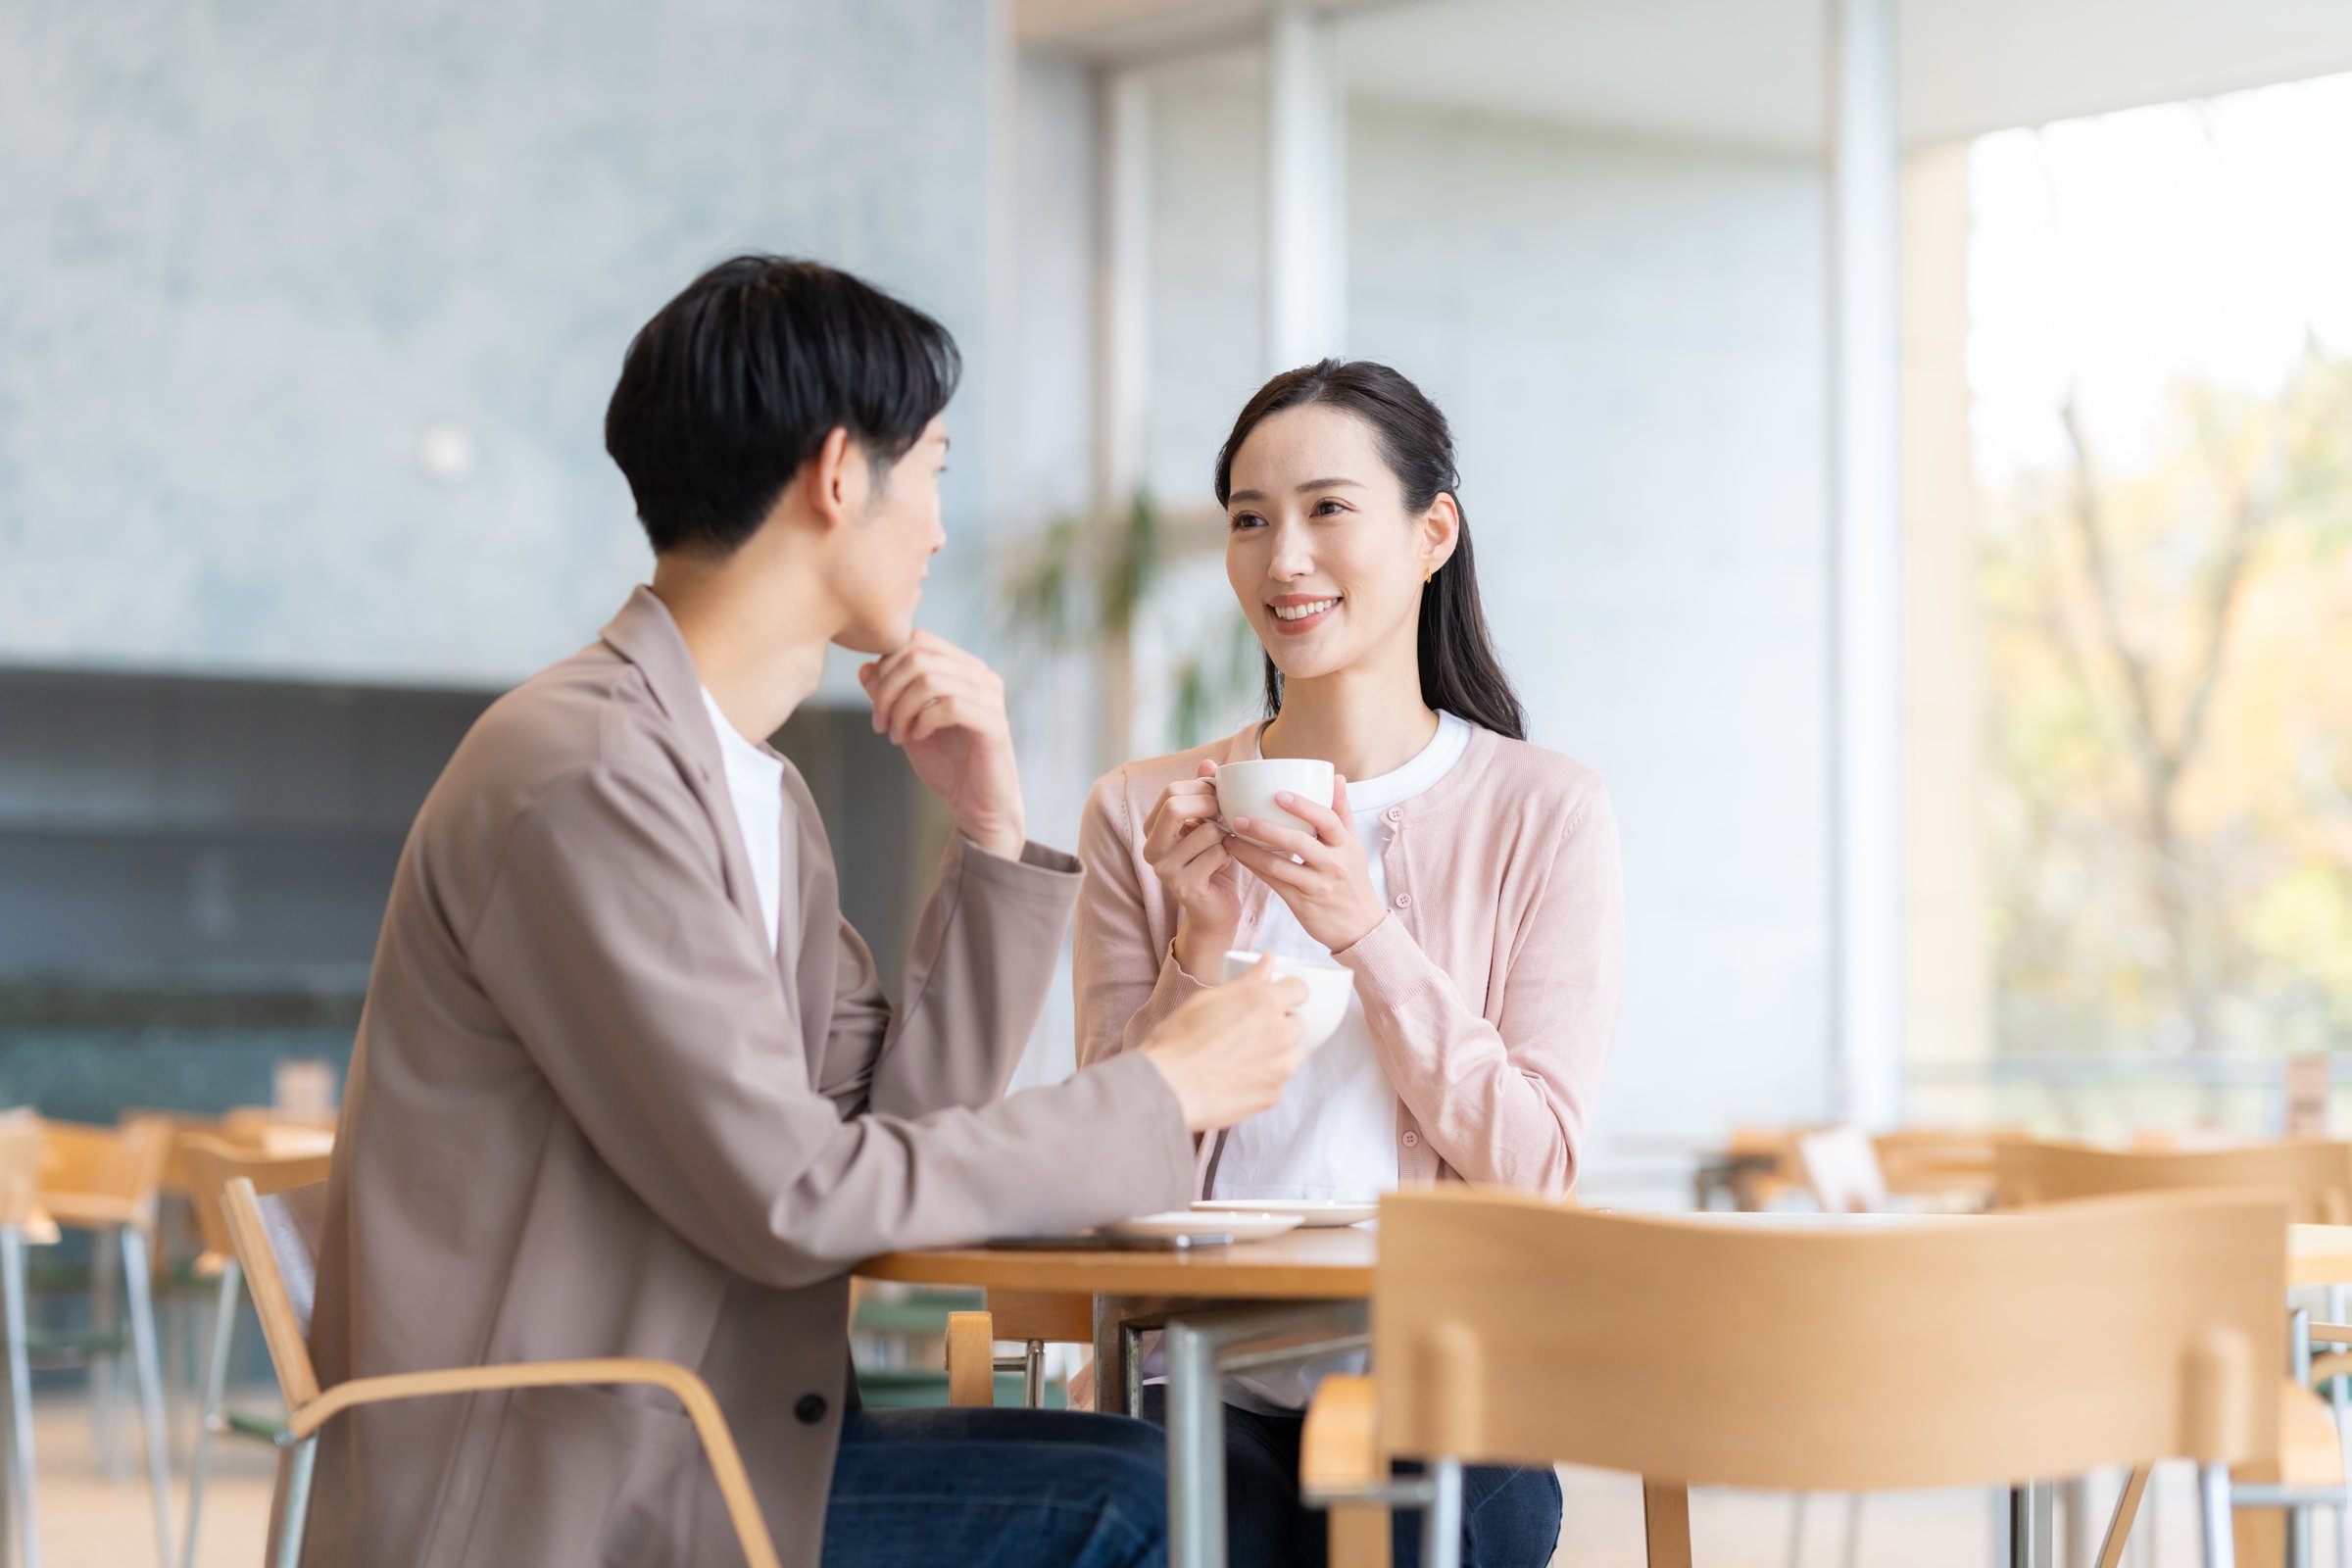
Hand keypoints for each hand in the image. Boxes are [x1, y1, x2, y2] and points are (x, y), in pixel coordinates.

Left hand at [859, 631, 1024, 858]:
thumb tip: (865, 667)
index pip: (918, 640)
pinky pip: (949, 706)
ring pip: (931, 680)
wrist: (978, 805)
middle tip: (879, 723)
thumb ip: (890, 695)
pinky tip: (916, 739)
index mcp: (964, 668)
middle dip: (887, 690)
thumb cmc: (947, 764)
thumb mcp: (908, 724)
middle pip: (920, 657)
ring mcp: (991, 698)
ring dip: (901, 709)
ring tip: (895, 735)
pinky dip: (923, 722)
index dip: (887, 665)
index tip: (876, 703)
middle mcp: (982, 675)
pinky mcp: (994, 724)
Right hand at [1137, 957, 1309, 1131]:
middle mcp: (1280, 1034)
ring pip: (1294, 1053)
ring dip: (1279, 1050)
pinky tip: (1239, 1076)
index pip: (1300, 989)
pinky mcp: (1273, 1095)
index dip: (1287, 991)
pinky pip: (1280, 1080)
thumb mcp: (1208, 999)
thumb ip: (1246, 981)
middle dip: (1280, 1022)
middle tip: (1251, 1029)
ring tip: (1245, 1054)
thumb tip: (1269, 962)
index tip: (1275, 997)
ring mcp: (1280, 1068)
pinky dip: (1266, 1077)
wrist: (1167, 1088)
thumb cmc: (1179, 1040)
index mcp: (1264, 1004)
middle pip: (1298, 1022)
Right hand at [1142, 760, 1248, 977]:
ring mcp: (1164, 869)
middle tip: (1229, 813)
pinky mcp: (1183, 886)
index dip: (1202, 788)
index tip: (1222, 795)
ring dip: (1226, 835)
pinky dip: (1230, 855)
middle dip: (1210, 804)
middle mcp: (1151, 849)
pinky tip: (1228, 864)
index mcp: (1153, 830)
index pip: (1171, 792)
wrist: (1218, 911)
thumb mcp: (1210, 824)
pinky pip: (1217, 854)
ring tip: (1229, 844)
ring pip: (1205, 831)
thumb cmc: (1215, 863)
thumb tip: (1207, 763)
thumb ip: (1205, 794)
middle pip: (1175, 807)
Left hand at [1222, 776, 1387, 953]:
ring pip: (1280, 865)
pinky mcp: (1302, 903)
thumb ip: (1342, 812)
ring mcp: (1317, 885)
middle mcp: (1334, 864)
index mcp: (1347, 846)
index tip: (1279, 794)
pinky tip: (1239, 857)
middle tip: (1239, 818)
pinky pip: (1274, 883)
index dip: (1304, 806)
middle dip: (1267, 828)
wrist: (1361, 928)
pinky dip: (1255, 868)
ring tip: (1230, 837)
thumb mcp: (1354, 846)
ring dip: (1251, 851)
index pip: (1328, 820)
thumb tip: (1337, 778)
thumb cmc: (1353, 880)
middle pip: (1300, 842)